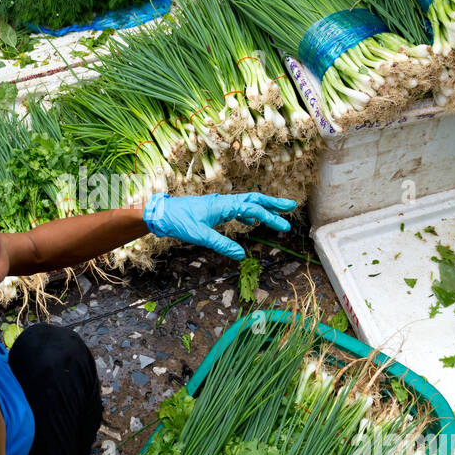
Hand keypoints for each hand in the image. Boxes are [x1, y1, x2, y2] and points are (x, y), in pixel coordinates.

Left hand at [143, 191, 295, 259]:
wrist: (162, 213)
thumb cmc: (179, 222)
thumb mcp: (200, 236)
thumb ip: (221, 244)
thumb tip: (241, 255)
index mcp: (224, 205)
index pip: (253, 209)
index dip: (270, 217)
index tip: (285, 227)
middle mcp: (224, 201)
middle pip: (254, 198)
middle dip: (273, 203)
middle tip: (292, 205)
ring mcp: (220, 204)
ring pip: (246, 202)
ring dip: (263, 207)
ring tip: (277, 212)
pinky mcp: (214, 209)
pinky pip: (237, 208)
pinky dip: (248, 213)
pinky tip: (250, 221)